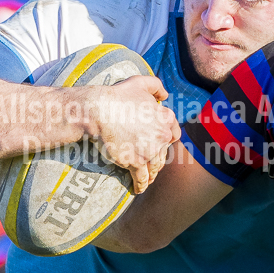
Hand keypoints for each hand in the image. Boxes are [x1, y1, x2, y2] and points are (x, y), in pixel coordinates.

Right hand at [86, 76, 180, 193]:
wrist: (99, 111)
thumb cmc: (118, 96)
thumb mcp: (141, 83)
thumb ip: (157, 86)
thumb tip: (165, 96)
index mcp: (166, 118)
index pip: (174, 134)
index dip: (167, 140)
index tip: (162, 144)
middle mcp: (162, 135)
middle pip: (164, 152)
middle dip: (158, 158)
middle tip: (152, 163)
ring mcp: (150, 150)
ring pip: (154, 166)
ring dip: (152, 173)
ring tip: (148, 179)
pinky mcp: (136, 162)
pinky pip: (142, 177)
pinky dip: (140, 184)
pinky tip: (139, 189)